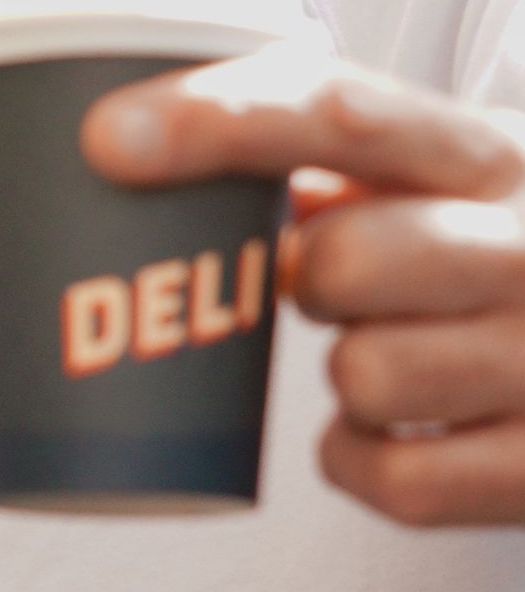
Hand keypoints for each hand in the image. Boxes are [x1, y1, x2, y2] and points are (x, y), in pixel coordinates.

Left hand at [81, 47, 524, 525]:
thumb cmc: (476, 252)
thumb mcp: (430, 181)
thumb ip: (314, 157)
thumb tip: (127, 151)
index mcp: (492, 151)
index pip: (338, 110)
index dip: (215, 120)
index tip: (105, 138)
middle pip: (342, 263)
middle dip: (314, 281)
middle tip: (340, 285)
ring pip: (366, 378)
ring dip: (351, 375)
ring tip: (394, 349)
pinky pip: (397, 482)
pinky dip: (367, 462)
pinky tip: (396, 430)